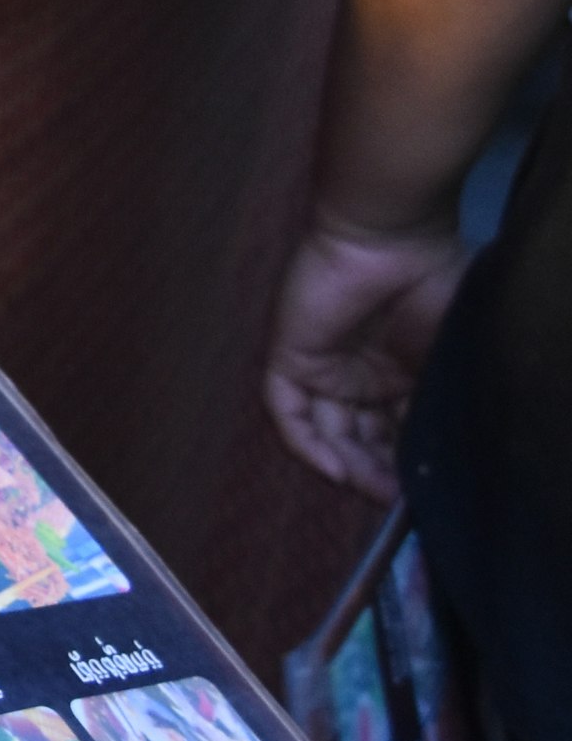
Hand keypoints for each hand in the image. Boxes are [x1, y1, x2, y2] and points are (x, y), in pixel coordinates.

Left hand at [264, 212, 466, 495]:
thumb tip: (451, 456)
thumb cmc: (436, 284)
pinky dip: (307, 445)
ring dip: (347, 466)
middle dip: (378, 474)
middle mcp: (362, 375)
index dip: (407, 466)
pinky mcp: (291, 356)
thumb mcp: (453, 354)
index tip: (424, 497)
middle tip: (398, 504)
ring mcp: (325, 367)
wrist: (392, 237)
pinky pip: (288, 412)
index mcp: (403, 373)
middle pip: (361, 439)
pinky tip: (335, 470)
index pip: (398, 432)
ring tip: (374, 493)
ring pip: (327, 433)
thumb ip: (442, 401)